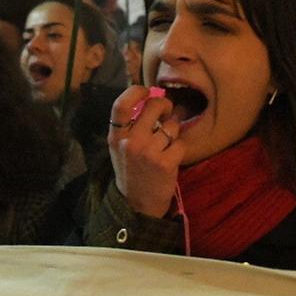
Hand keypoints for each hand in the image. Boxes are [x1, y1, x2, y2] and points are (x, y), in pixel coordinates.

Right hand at [106, 86, 183, 217]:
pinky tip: (172, 157)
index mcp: (115, 137)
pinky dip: (179, 148)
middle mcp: (130, 142)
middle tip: (167, 112)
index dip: (136, 91)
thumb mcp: (121, 148)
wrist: (137, 205)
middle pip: (154, 106)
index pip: (120, 105)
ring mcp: (148, 152)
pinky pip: (180, 143)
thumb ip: (131, 125)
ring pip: (172, 124)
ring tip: (167, 143)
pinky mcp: (165, 163)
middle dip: (165, 105)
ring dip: (173, 131)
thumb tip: (152, 97)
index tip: (146, 90)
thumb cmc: (131, 171)